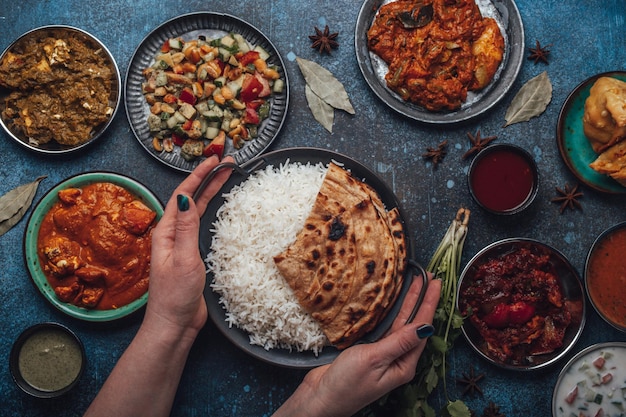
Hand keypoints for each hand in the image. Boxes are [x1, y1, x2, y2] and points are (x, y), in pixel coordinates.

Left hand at [143, 155, 233, 338]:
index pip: (184, 195)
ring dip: (210, 192)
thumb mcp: (184, 259)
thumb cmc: (175, 296)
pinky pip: (202, 225)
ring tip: (225, 177)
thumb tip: (188, 198)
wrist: (174, 324)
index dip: (199, 176)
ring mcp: (182, 244)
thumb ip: (186, 229)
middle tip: (226, 163)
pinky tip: (220, 207)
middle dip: (207, 179)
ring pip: (198, 210)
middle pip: (191, 198)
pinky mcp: (192, 254)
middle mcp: (173, 234)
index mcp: (166, 232)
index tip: (215, 161)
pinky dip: (212, 211)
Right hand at [274, 274, 440, 416]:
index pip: (421, 328)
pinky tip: (393, 301)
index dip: (428, 304)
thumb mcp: (374, 360)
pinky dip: (390, 311)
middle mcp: (396, 359)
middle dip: (421, 299)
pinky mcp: (368, 351)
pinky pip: (384, 327)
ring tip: (416, 282)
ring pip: (399, 323)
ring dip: (407, 303)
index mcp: (403, 365)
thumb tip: (425, 327)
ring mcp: (382, 354)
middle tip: (429, 276)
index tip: (435, 283)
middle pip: (413, 323)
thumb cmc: (346, 385)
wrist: (320, 398)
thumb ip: (398, 342)